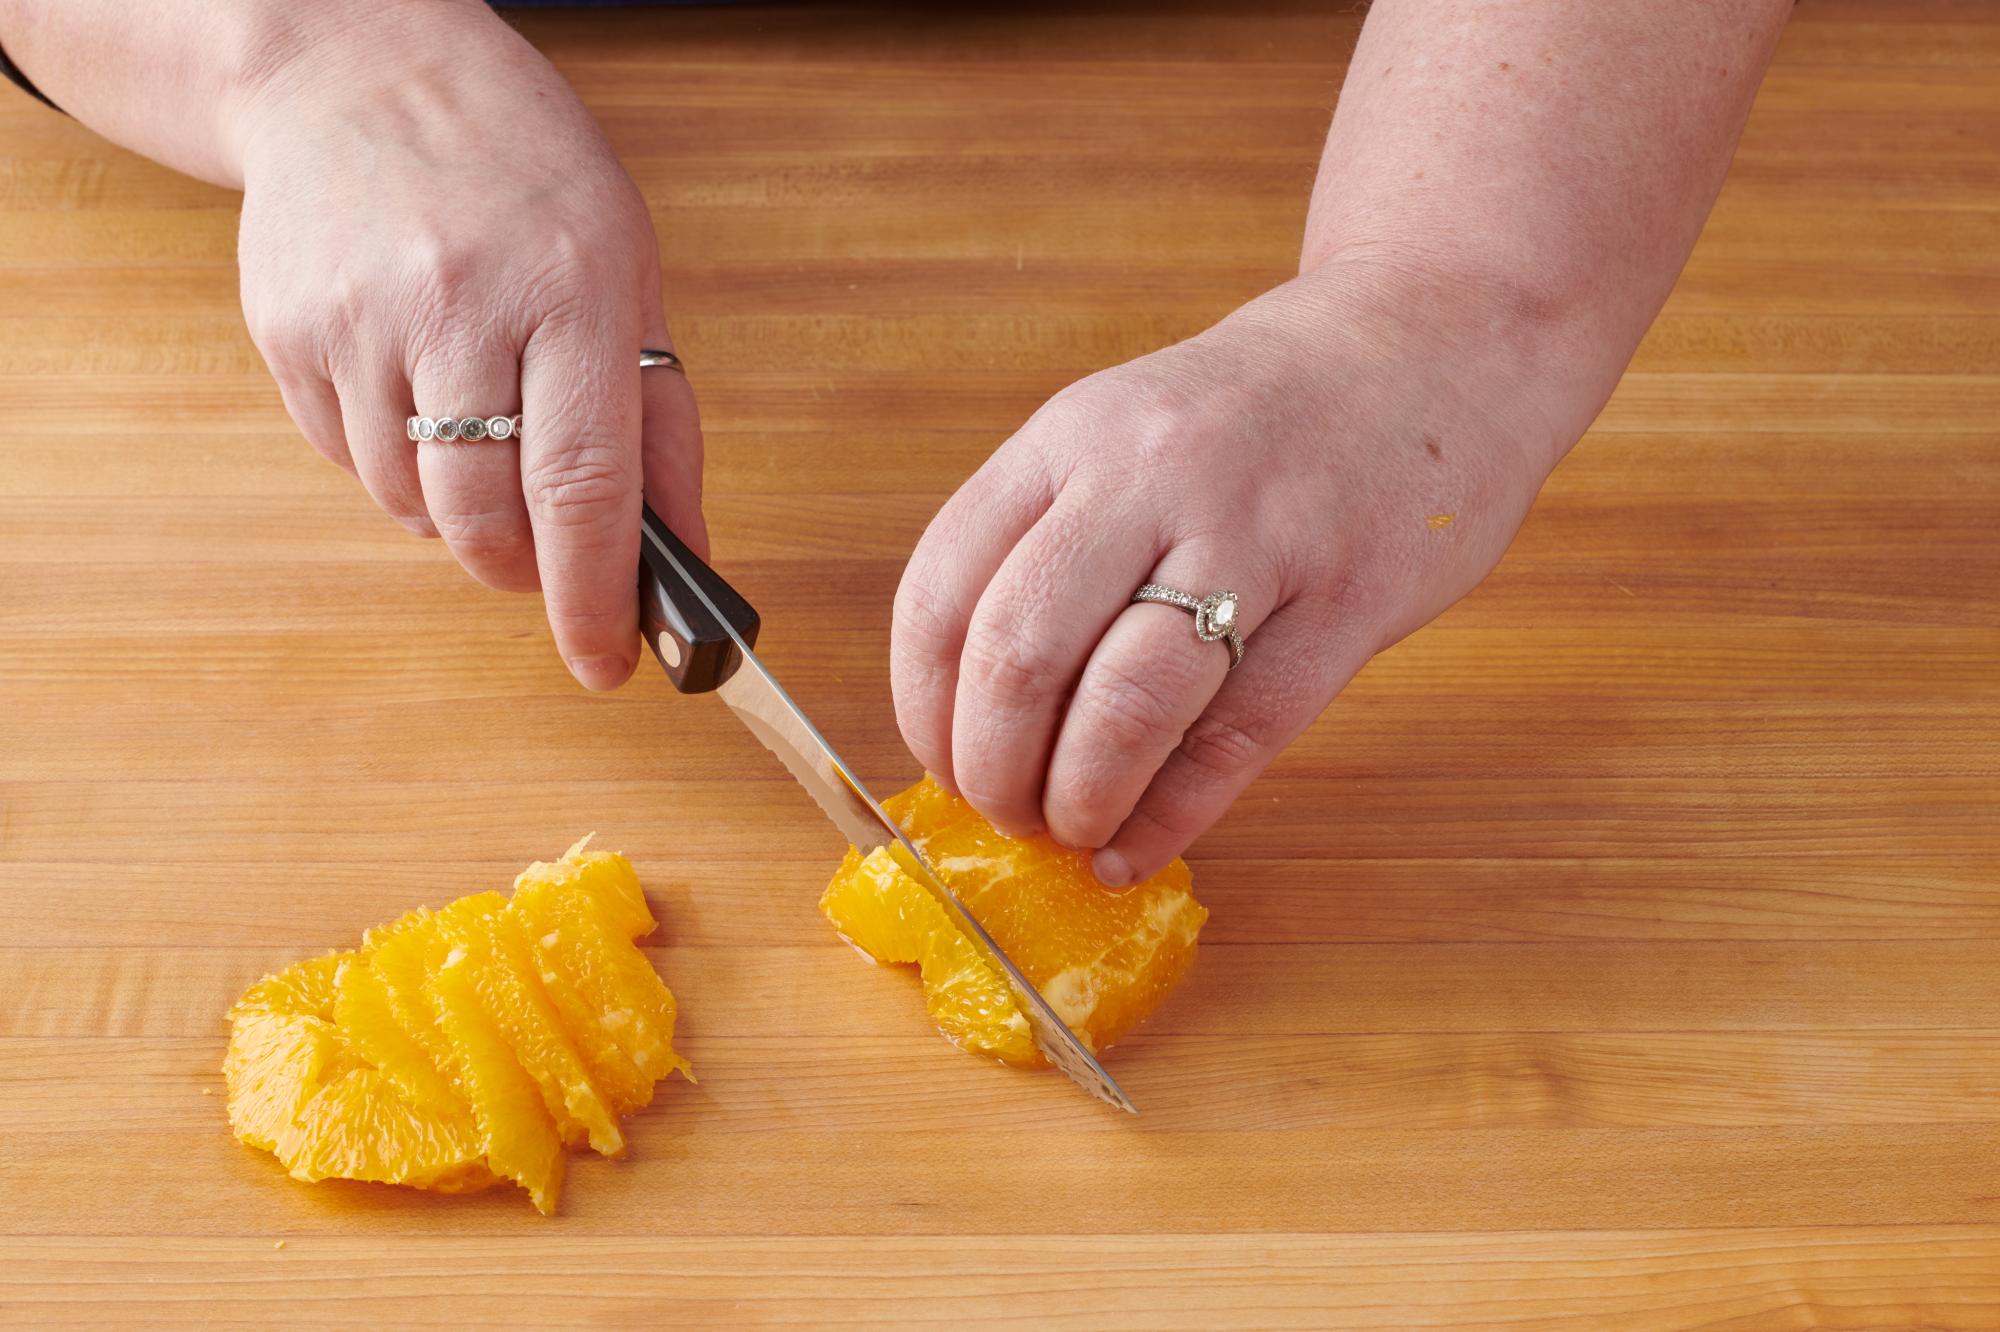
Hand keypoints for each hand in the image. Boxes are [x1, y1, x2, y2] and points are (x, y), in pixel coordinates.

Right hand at [234, 4, 703, 689]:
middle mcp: (459, 305)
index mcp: (571, 292)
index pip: (584, 486)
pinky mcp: (289, 332)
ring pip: (410, 505)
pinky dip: (394, 466)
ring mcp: (360, 319)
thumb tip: (682, 560)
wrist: (359, 69)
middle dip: (523, 571)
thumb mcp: (630, 277)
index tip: (607, 664)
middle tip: (546, 559)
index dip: (594, 597)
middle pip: (484, 518)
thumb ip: (660, 427)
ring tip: (481, 431)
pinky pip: (347, 462)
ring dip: (459, 516)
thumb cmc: (523, 177)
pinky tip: (417, 390)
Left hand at [892, 264, 1566, 883]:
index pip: (944, 591)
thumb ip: (1054, 545)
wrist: (1438, 341)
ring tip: (1074, 829)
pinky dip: (1169, 817)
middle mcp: (1151, 475)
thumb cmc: (1262, 415)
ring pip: (1125, 707)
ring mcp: (1255, 536)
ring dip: (1077, 800)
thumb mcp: (1128, 433)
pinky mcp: (1346, 602)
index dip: (925, 709)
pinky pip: (1235, 739)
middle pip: (1020, 655)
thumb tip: (973, 714)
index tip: (942, 763)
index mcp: (1074, 435)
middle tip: (1006, 812)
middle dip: (992, 769)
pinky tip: (1137, 847)